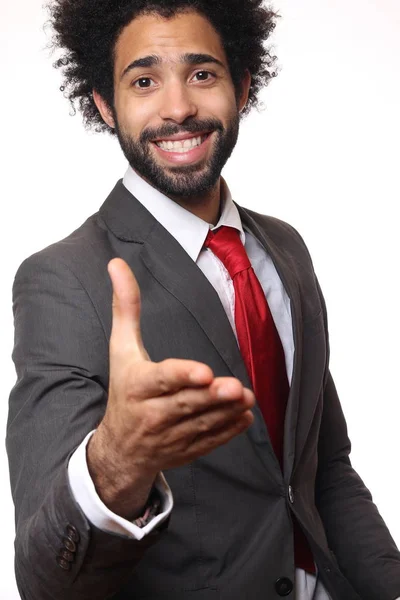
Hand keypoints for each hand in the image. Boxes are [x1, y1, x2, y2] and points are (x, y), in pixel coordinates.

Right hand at [88, 258, 254, 517]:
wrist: (119, 449)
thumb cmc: (123, 390)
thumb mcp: (120, 349)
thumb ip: (125, 307)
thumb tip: (117, 263)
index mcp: (136, 386)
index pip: (161, 380)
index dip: (182, 376)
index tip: (204, 372)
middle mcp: (151, 414)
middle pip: (185, 404)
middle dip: (211, 396)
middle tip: (235, 387)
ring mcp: (168, 436)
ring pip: (201, 424)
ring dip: (225, 412)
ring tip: (246, 398)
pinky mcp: (184, 450)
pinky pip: (208, 442)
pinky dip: (227, 431)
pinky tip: (244, 417)